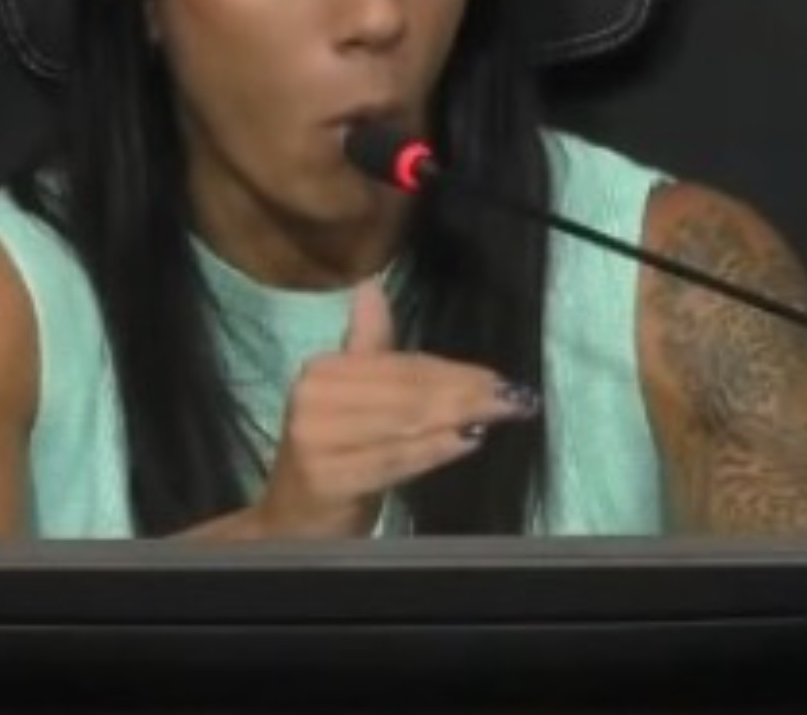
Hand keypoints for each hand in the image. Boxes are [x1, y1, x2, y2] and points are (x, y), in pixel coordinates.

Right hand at [250, 279, 539, 537]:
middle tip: (515, 398)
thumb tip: (371, 285)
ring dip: (460, 418)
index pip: (402, 366)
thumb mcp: (349, 396)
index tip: (499, 378)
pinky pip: (396, 459)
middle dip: (468, 394)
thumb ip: (369, 345)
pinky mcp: (329, 478)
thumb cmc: (332, 454)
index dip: (455, 372)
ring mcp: (317, 439)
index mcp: (321, 371)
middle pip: (408, 393)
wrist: (291, 520)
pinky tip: (468, 441)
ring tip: (502, 414)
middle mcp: (313, 399)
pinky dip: (436, 449)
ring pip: (406, 423)